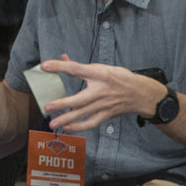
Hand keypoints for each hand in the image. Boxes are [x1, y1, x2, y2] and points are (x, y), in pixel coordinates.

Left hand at [41, 56, 163, 131]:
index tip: (44, 66)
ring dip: (67, 120)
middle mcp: (101, 90)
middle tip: (47, 107)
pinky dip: (79, 127)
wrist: (142, 94)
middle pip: (79, 98)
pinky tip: (67, 128)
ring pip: (83, 114)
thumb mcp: (102, 67)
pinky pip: (91, 123)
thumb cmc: (120, 78)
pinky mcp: (106, 114)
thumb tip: (62, 58)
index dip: (60, 66)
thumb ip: (80, 66)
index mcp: (99, 74)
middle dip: (62, 104)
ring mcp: (104, 105)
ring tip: (53, 123)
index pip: (76, 69)